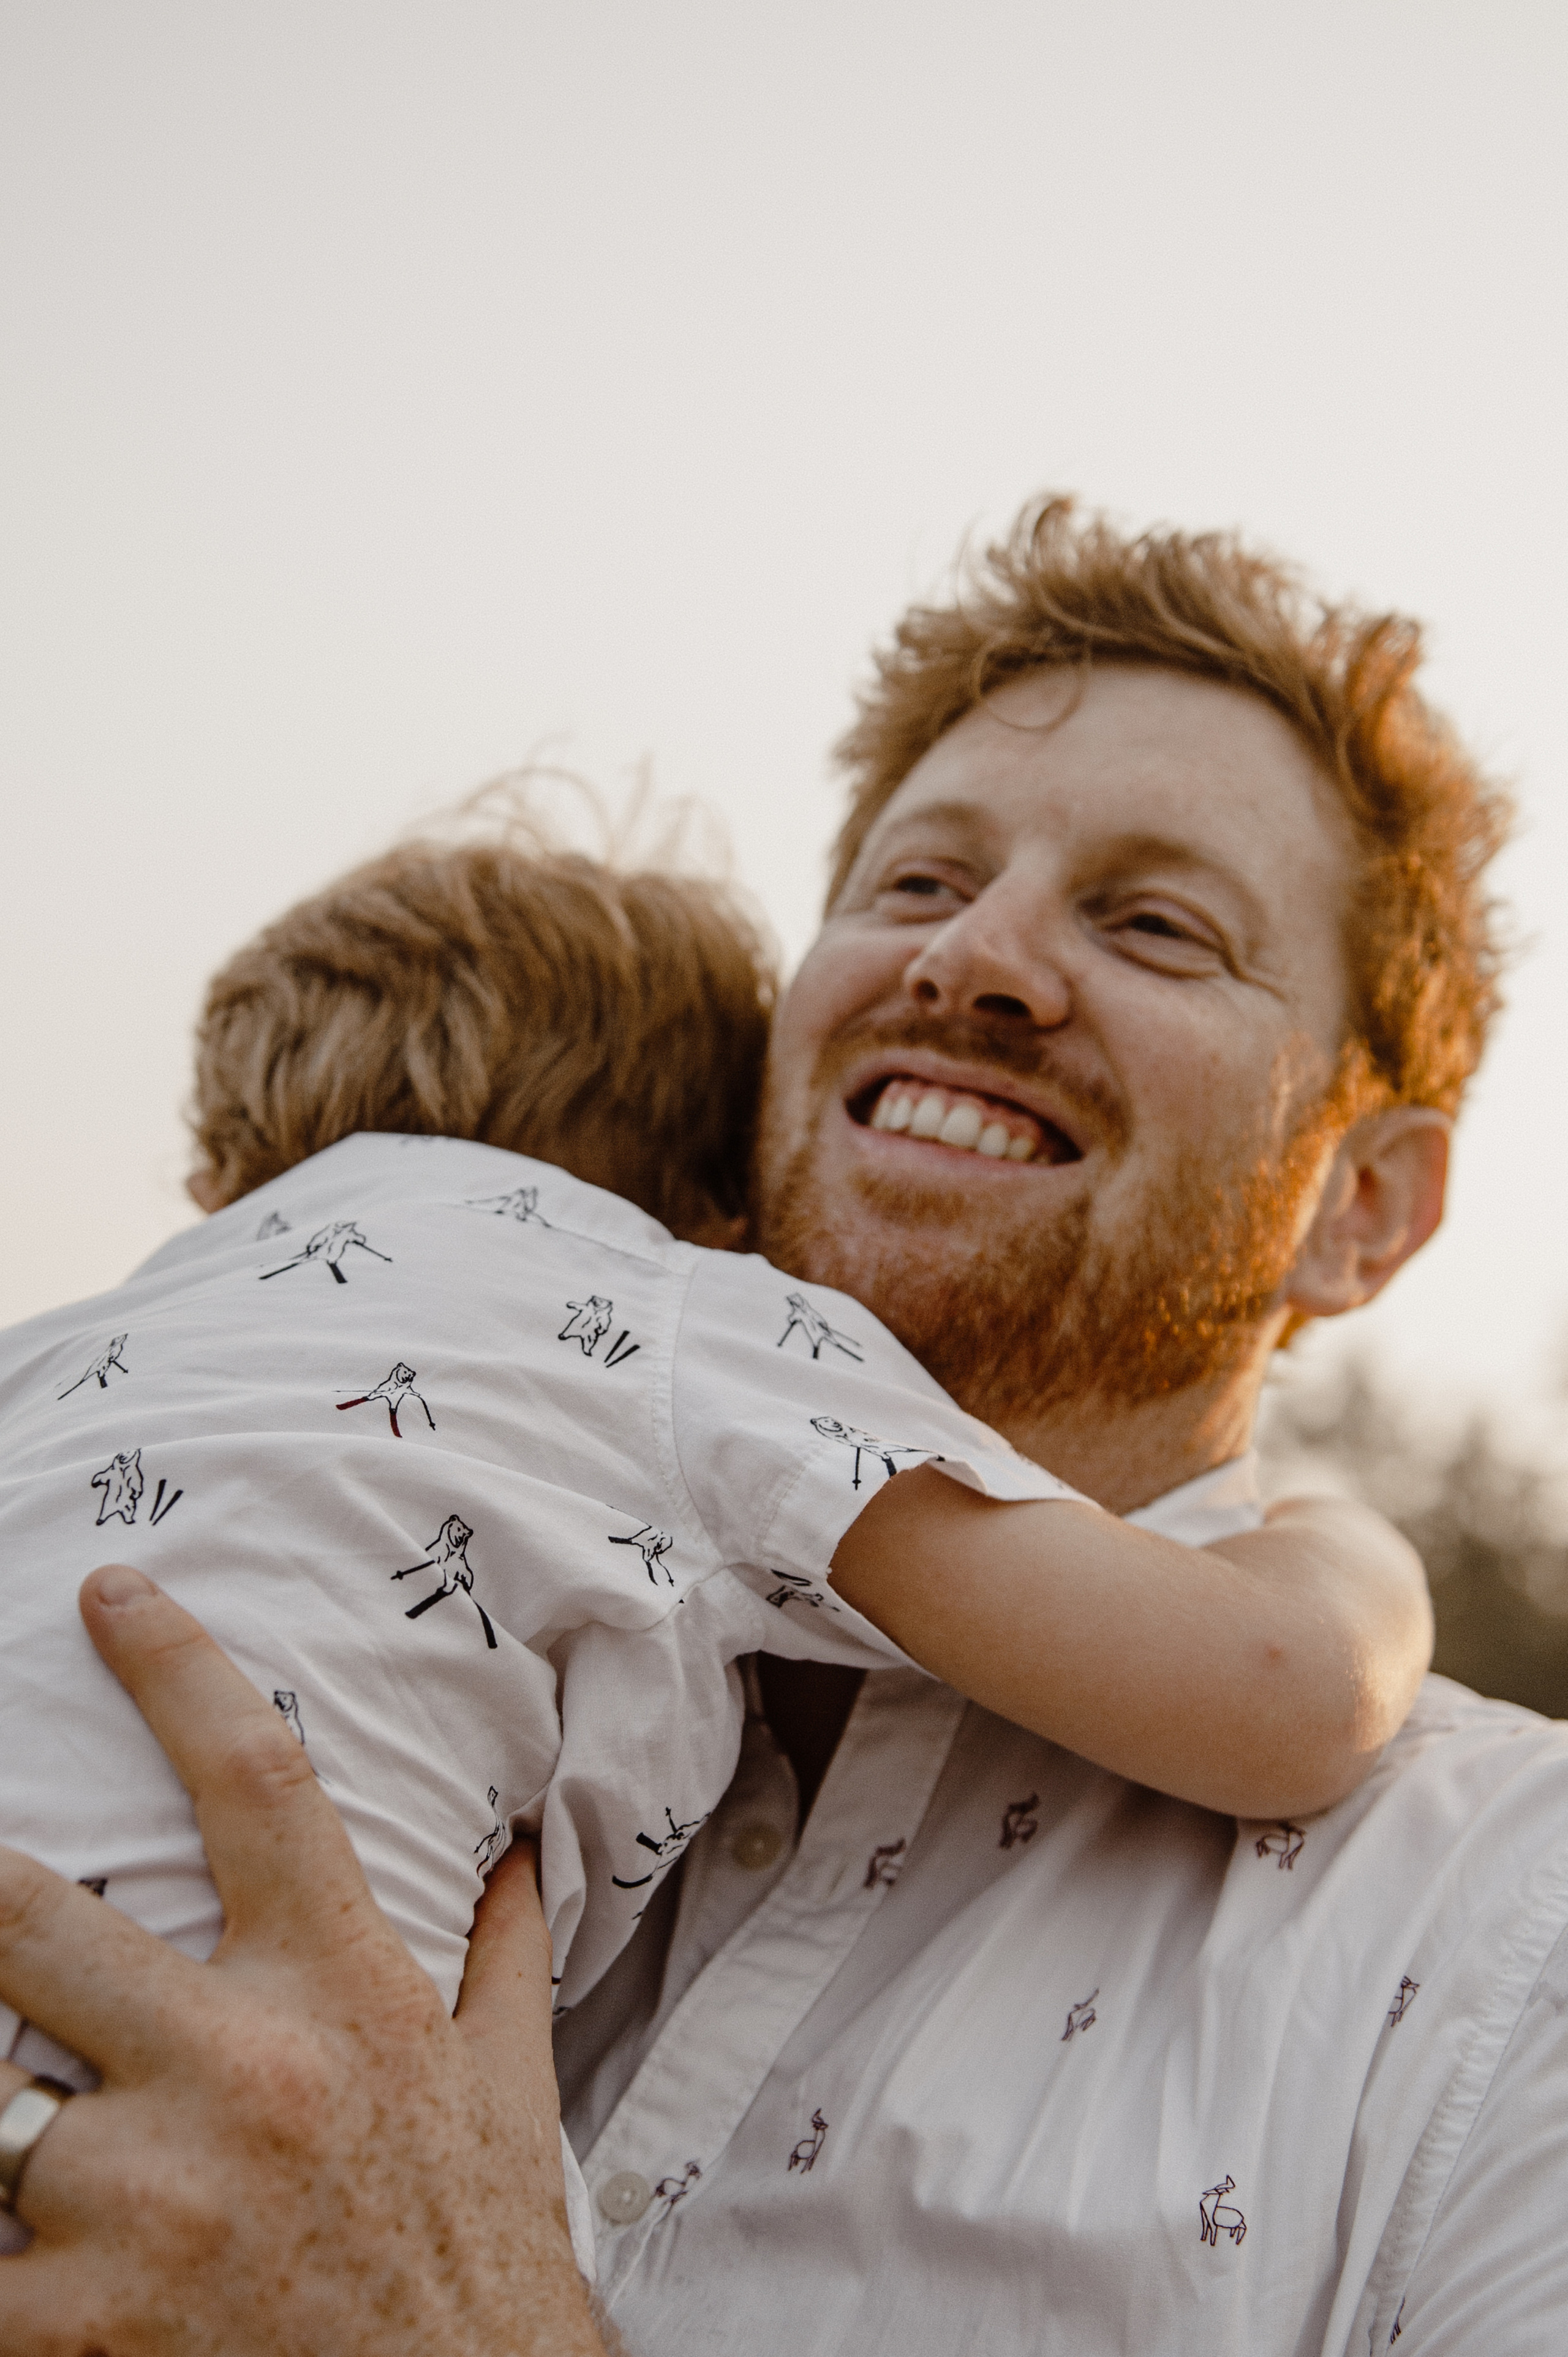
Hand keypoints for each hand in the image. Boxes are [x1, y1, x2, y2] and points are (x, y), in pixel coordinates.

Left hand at [0, 1564, 604, 2355]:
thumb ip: (503, 1956)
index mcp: (340, 1992)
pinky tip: (7, 2239)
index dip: (177, 1671)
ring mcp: (150, 2199)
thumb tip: (521, 1850)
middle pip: (32, 1919)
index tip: (111, 1597)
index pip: (257, 1784)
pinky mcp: (83, 2325)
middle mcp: (238, 2072)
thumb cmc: (475, 2251)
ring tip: (1, 2080)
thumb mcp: (509, 2087)